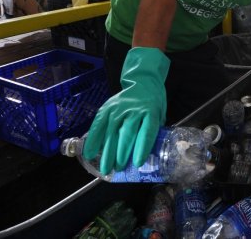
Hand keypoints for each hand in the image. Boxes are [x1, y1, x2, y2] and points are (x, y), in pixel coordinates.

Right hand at [83, 47, 169, 174]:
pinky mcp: (107, 107)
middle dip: (122, 154)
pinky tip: (90, 152)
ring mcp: (119, 108)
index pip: (146, 131)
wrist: (143, 80)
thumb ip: (154, 130)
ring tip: (106, 168)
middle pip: (127, 134)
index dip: (141, 148)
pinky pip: (99, 125)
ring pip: (112, 132)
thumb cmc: (154, 101)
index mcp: (151, 112)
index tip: (136, 163)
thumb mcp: (161, 114)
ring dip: (108, 152)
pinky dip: (94, 140)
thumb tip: (147, 154)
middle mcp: (134, 110)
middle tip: (118, 169)